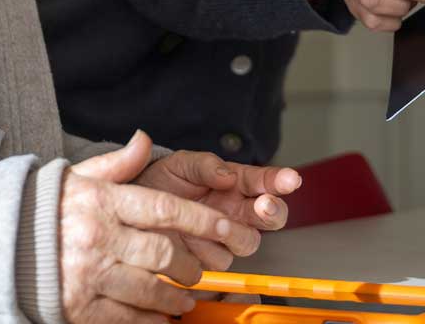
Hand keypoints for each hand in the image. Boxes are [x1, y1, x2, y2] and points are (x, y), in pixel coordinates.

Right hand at [58, 132, 255, 322]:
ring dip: (175, 298)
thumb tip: (144, 140)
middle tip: (196, 270)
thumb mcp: (78, 178)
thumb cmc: (43, 209)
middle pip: (164, 253)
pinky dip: (149, 319)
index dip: (204, 220)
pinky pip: (127, 317)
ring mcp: (89, 273)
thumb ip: (117, 164)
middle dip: (190, 266)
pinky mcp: (79, 305)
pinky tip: (158, 316)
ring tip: (182, 299)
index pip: (165, 208)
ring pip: (151, 289)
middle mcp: (97, 236)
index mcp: (101, 201)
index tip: (227, 229)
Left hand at [136, 148, 301, 265]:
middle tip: (264, 204)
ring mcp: (224, 237)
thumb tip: (228, 174)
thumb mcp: (180, 164)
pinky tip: (190, 240)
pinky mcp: (208, 259)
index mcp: (236, 184)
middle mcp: (236, 212)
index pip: (264, 182)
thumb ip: (205, 165)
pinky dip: (207, 250)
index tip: (291, 179)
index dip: (279, 181)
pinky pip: (219, 261)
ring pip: (247, 242)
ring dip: (237, 233)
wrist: (133, 208)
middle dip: (272, 211)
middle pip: (270, 218)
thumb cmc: (161, 181)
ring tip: (220, 224)